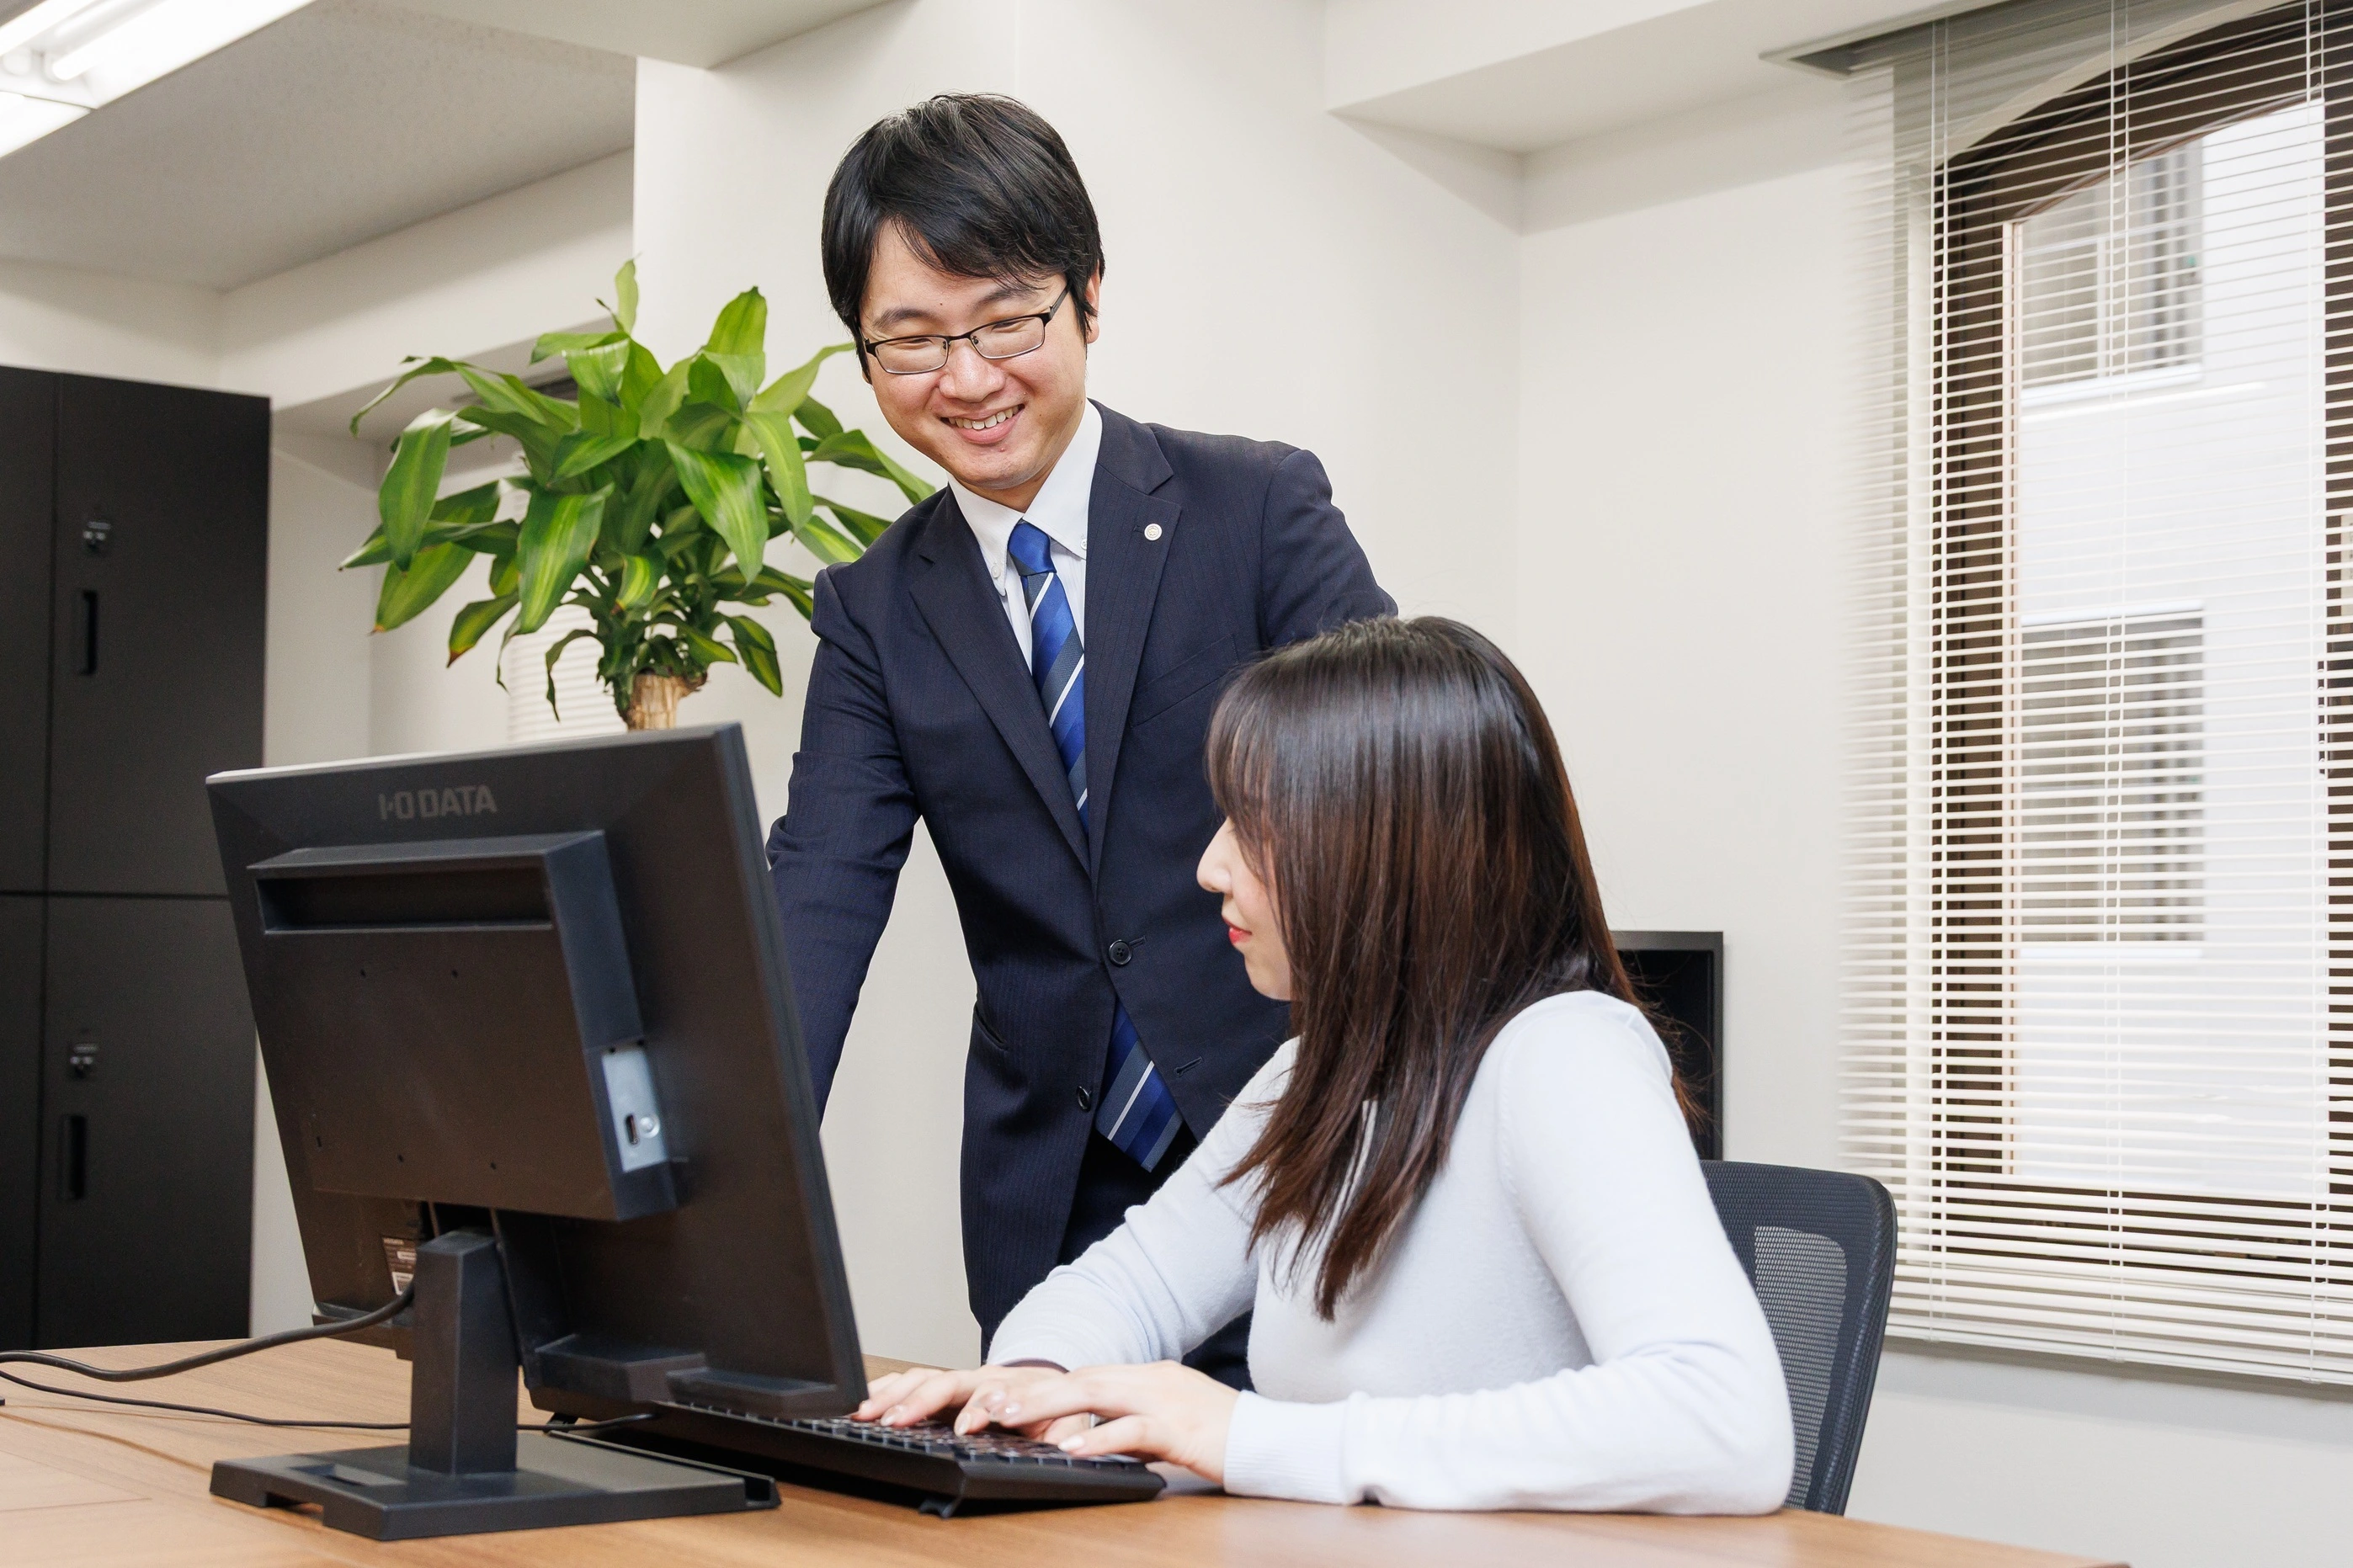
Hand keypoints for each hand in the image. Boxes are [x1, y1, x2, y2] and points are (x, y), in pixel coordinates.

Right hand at [852, 1363, 1086, 1443]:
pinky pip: (911, 1380)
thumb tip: (1054, 1441)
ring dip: (893, 1394)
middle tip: (896, 1420)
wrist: (1050, 1385)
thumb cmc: (1056, 1408)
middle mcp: (981, 1379)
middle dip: (919, 1400)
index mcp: (1012, 1388)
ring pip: (922, 1377)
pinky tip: (865, 1403)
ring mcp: (960, 1380)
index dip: (977, 1410)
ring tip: (866, 1413)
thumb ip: (1059, 1432)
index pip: (991, 1394)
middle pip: (947, 1382)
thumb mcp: (1066, 1421)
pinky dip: (886, 1389)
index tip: (965, 1427)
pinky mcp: (943, 1387)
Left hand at [972, 1361, 1238, 1484]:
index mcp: (1147, 1377)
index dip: (1040, 1387)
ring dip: (1048, 1406)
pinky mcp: (1181, 1429)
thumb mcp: (1168, 1424)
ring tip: (1010, 1417)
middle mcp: (1151, 1380)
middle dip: (1031, 1391)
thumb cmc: (1222, 1435)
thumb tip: (1090, 1439)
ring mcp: (1165, 1400)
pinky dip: (1101, 1437)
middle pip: (1080, 1379)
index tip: (1001, 1398)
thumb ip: (1130, 1425)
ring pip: (1097, 1395)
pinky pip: (1135, 1430)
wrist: (1271, 1440)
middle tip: (988, 1405)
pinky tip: (1073, 1449)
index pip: (1083, 1377)